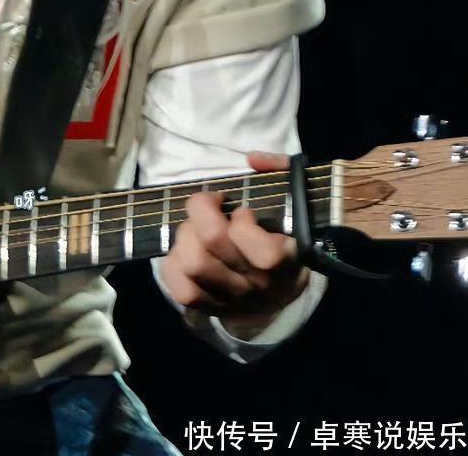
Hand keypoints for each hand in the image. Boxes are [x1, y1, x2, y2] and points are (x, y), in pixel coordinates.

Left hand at [158, 151, 308, 331]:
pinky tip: (185, 251)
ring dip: (186, 236)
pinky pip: (180, 289)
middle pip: (212, 243)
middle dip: (202, 212)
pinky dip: (174, 266)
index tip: (242, 211)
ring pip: (192, 264)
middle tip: (209, 208)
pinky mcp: (209, 308)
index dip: (242, 219)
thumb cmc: (282, 234)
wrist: (279, 291)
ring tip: (196, 230)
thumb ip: (279, 170)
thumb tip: (253, 159)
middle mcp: (258, 285)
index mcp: (285, 260)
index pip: (259, 246)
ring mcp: (232, 300)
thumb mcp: (293, 200)